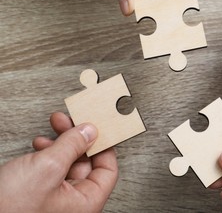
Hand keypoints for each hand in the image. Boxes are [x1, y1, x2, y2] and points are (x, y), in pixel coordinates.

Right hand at [0, 112, 117, 212]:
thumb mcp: (47, 168)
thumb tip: (90, 131)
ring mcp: (57, 199)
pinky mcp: (40, 195)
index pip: (107, 170)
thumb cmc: (9, 208)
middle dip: (78, 139)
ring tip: (53, 128)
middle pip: (88, 164)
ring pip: (68, 164)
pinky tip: (40, 145)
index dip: (103, 146)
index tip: (96, 128)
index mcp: (86, 203)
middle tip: (70, 121)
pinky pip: (53, 171)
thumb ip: (72, 146)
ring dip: (62, 143)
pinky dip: (49, 154)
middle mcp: (74, 203)